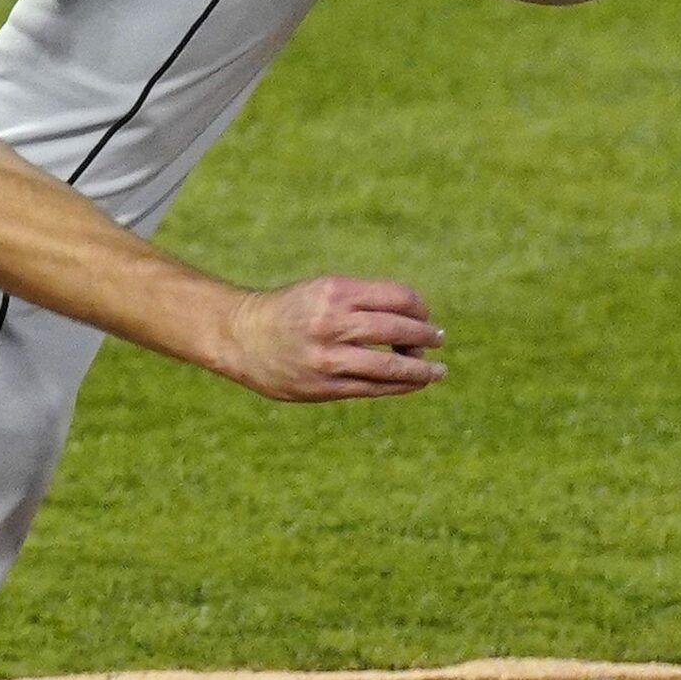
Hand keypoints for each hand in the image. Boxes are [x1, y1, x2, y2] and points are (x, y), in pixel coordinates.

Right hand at [219, 276, 447, 401]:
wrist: (241, 336)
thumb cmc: (291, 310)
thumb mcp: (323, 290)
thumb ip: (363, 302)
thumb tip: (414, 320)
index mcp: (335, 291)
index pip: (396, 298)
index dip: (419, 308)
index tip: (425, 316)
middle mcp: (332, 323)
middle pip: (397, 331)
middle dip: (425, 337)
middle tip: (439, 339)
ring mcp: (327, 358)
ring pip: (389, 367)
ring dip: (420, 370)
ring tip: (437, 371)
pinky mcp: (322, 387)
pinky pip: (372, 388)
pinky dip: (398, 387)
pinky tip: (412, 383)